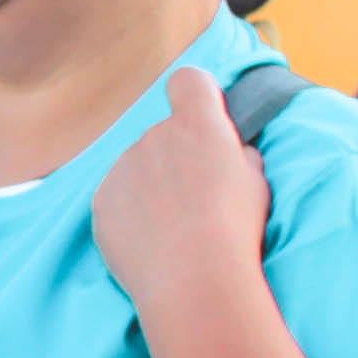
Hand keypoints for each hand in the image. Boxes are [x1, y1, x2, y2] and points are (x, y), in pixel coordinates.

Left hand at [94, 66, 274, 320]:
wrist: (193, 276)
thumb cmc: (235, 227)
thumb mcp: (256, 182)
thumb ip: (237, 156)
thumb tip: (230, 153)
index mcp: (197, 125)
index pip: (189, 82)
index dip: (196, 94)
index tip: (204, 114)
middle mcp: (153, 137)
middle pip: (164, 134)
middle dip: (177, 157)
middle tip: (197, 197)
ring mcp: (121, 168)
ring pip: (138, 169)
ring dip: (152, 187)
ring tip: (176, 228)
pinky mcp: (101, 201)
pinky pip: (118, 200)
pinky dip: (131, 215)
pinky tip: (153, 242)